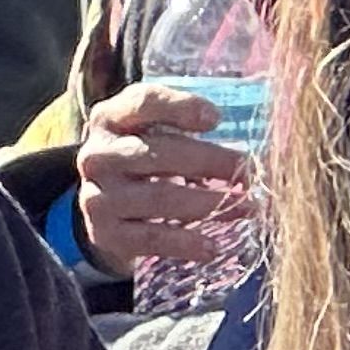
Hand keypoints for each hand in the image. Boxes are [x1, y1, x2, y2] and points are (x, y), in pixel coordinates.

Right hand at [75, 82, 251, 281]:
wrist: (102, 206)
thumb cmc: (141, 157)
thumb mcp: (150, 129)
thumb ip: (184, 123)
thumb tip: (250, 144)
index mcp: (111, 118)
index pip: (144, 103)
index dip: (180, 107)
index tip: (217, 119)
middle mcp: (99, 155)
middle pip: (159, 153)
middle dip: (212, 161)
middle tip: (249, 171)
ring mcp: (98, 196)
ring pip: (160, 197)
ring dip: (210, 203)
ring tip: (247, 206)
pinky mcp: (106, 234)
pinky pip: (152, 237)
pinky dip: (186, 242)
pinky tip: (213, 246)